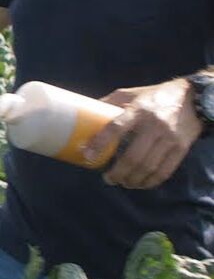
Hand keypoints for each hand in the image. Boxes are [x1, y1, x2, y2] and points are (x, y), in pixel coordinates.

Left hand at [82, 79, 202, 189]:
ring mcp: (169, 138)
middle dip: (118, 172)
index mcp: (138, 110)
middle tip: (108, 178)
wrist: (193, 99)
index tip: (88, 156)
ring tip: (123, 182)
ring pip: (148, 167)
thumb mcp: (131, 94)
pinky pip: (165, 171)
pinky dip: (151, 181)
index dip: (100, 144)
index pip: (116, 128)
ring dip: (133, 180)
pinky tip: (141, 184)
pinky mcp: (181, 148)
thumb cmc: (155, 96)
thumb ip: (110, 103)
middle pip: (133, 156)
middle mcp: (154, 125)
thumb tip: (86, 114)